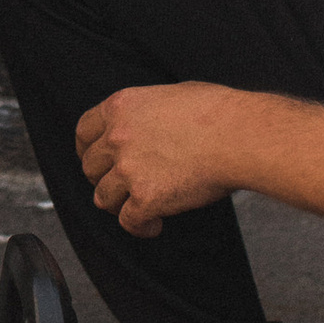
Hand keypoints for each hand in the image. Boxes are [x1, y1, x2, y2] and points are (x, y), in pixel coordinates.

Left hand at [75, 83, 239, 235]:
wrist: (239, 136)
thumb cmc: (219, 113)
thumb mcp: (172, 95)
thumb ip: (148, 112)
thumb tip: (149, 126)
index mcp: (121, 107)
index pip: (84, 132)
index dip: (87, 149)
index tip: (94, 158)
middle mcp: (117, 137)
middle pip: (91, 167)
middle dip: (104, 179)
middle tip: (122, 186)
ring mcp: (128, 169)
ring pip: (103, 198)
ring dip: (120, 204)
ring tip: (139, 206)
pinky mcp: (145, 198)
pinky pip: (128, 221)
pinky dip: (140, 227)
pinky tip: (155, 224)